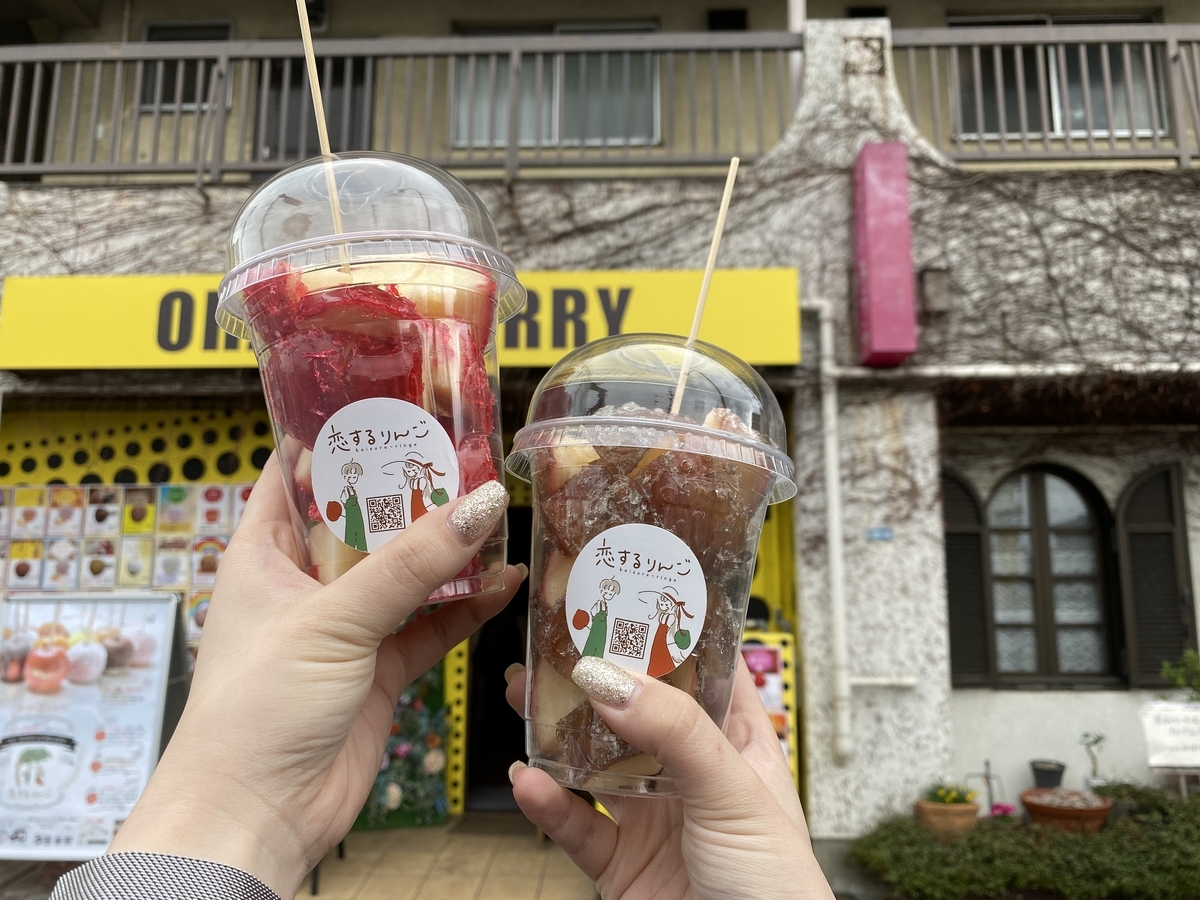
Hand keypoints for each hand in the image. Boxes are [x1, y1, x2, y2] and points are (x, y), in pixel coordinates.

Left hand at [110, 456, 523, 897]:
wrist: (258, 815)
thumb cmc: (256, 708)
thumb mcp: (332, 619)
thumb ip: (410, 564)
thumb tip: (479, 506)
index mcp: (263, 554)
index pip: (297, 475)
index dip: (338, 439)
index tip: (392, 407)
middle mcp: (304, 584)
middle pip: (366, 521)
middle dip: (414, 494)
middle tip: (466, 456)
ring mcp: (345, 627)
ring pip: (406, 574)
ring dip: (450, 554)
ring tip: (497, 517)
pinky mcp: (379, 668)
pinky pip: (431, 625)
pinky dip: (467, 608)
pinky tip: (504, 586)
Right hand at [505, 657, 834, 899]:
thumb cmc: (780, 888)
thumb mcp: (735, 793)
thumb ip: (675, 733)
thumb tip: (613, 676)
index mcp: (739, 745)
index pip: (703, 672)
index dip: (668, 634)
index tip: (626, 597)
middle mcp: (693, 774)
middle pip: (635, 711)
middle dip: (594, 677)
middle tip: (553, 642)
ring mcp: (653, 818)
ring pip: (595, 762)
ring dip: (557, 732)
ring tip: (521, 694)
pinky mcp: (620, 865)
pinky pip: (575, 825)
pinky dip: (547, 802)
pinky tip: (528, 779)